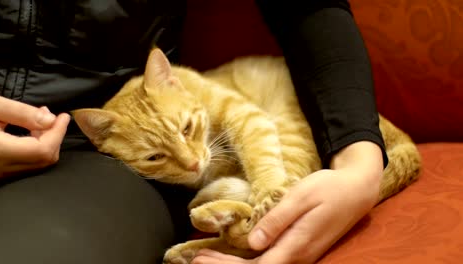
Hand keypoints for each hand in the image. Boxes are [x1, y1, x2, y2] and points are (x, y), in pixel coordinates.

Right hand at [0, 95, 69, 177]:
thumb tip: (51, 120)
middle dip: (53, 137)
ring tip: (37, 120)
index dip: (58, 133)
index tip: (63, 116)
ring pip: (35, 164)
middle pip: (43, 160)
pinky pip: (23, 165)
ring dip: (44, 143)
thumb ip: (20, 113)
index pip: (42, 150)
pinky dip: (33, 149)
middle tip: (48, 115)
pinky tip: (27, 133)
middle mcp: (0, 170)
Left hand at [192, 141, 383, 263]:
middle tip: (195, 260)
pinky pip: (268, 260)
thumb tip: (253, 244)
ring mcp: (299, 255)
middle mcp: (297, 257)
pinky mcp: (299, 248)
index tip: (201, 260)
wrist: (356, 189)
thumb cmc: (328, 189)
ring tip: (206, 257)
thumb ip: (277, 221)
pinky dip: (246, 259)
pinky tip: (233, 254)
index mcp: (295, 246)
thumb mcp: (301, 198)